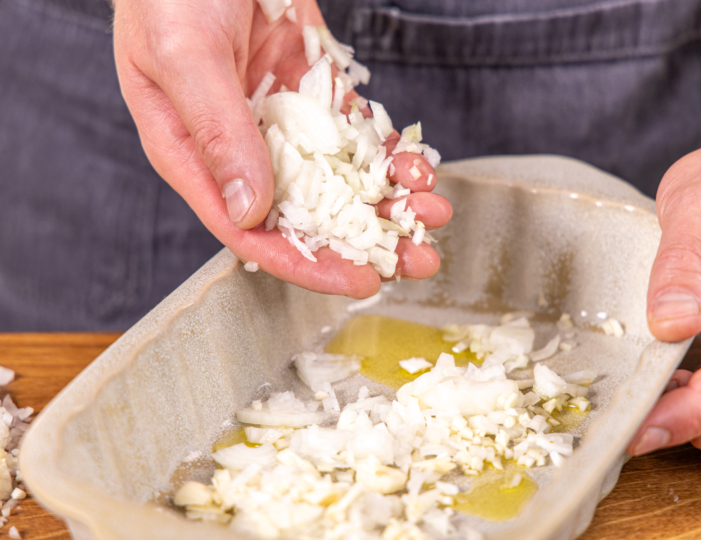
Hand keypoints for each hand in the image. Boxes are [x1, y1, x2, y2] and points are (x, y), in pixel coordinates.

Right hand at [113, 0, 450, 297]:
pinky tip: (418, 170)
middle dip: (365, 241)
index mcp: (192, 150)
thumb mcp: (185, 54)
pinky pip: (355, 135)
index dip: (306, 263)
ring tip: (432, 213)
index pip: (248, 229)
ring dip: (388, 202)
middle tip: (418, 258)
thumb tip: (249, 211)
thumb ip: (217, 131)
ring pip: (339, 179)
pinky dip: (388, 155)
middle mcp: (239, 145)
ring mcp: (280, 119)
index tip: (359, 281)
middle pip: (305, 214)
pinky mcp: (313, 89)